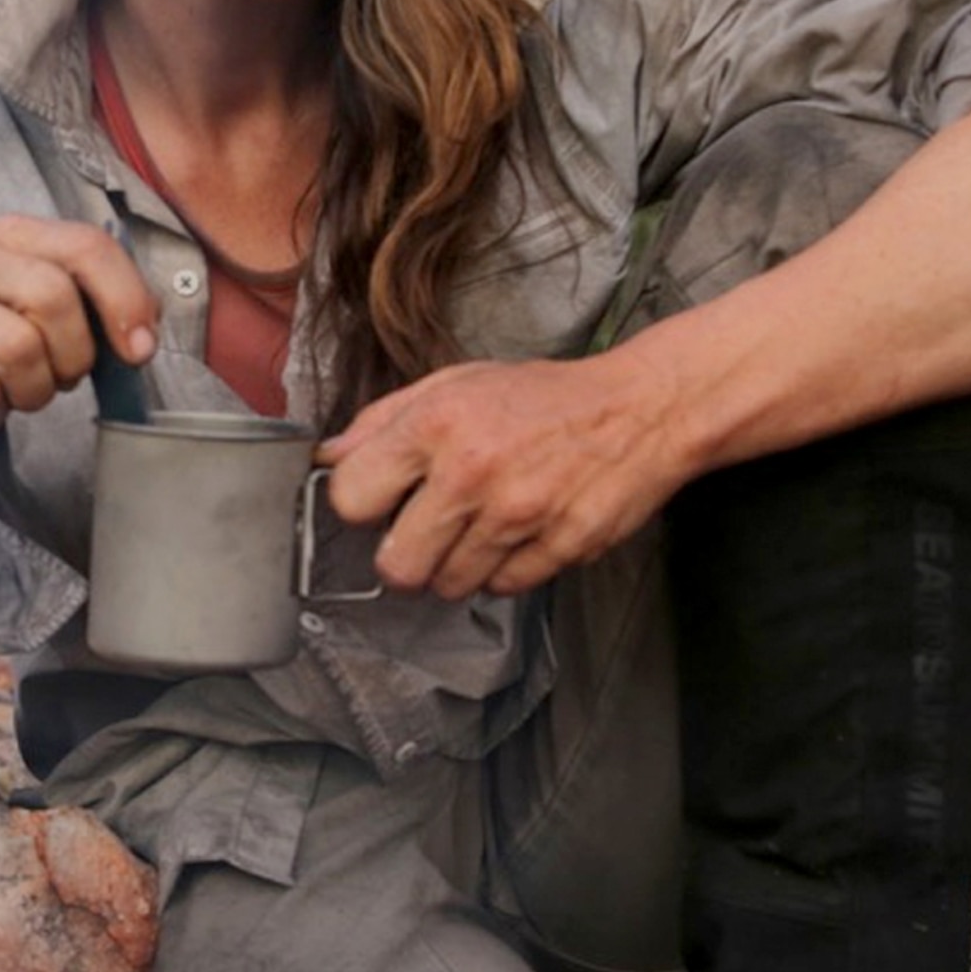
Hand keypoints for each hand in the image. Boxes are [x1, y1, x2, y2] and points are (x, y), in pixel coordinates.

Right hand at [0, 217, 159, 484]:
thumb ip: (99, 311)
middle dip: (75, 354)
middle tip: (63, 377)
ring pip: (19, 349)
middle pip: (52, 296)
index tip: (141, 350)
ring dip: (36, 391)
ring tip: (20, 390)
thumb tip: (144, 337)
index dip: (125, 298)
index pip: (84, 245)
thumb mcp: (50, 318)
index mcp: (11, 234)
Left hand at [317, 352, 700, 598]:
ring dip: (457, 566)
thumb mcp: (457, 383)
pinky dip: (506, 571)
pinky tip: (520, 534)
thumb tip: (328, 459)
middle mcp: (473, 472)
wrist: (642, 409)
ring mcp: (520, 515)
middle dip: (404, 557)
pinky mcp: (561, 546)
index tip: (380, 502)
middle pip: (397, 566)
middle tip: (424, 536)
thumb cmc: (545, 397)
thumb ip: (385, 421)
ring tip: (482, 528)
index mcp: (437, 424)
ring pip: (450, 586)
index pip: (352, 499)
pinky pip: (504, 588)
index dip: (362, 505)